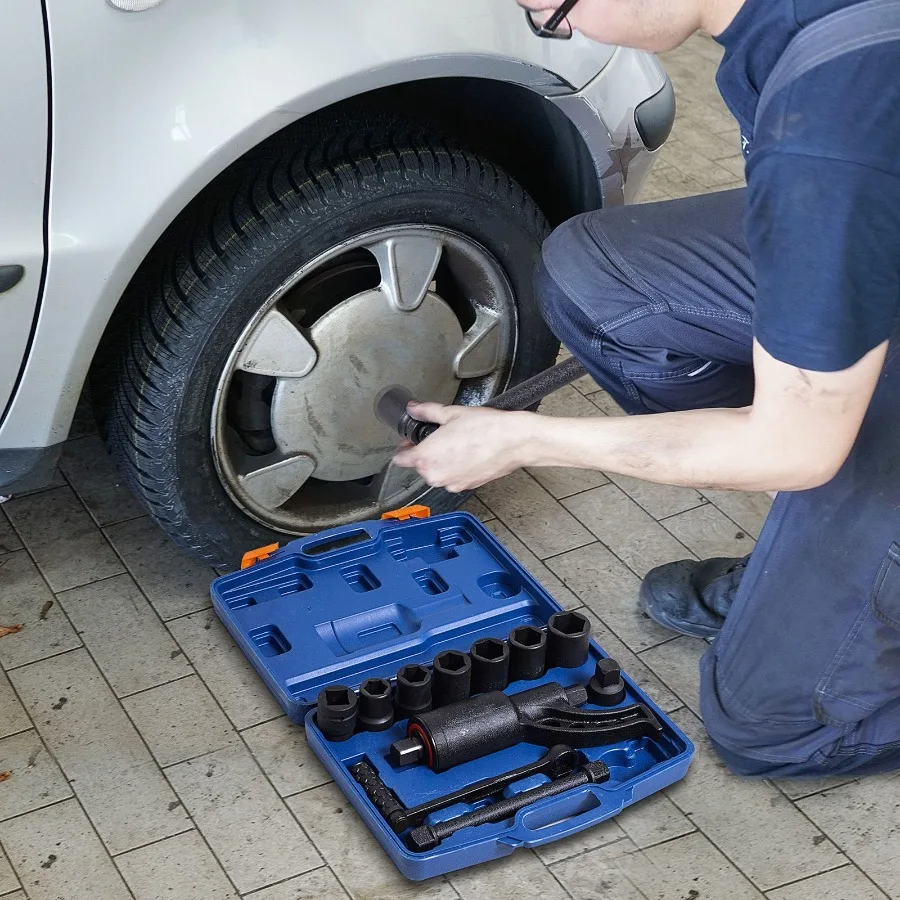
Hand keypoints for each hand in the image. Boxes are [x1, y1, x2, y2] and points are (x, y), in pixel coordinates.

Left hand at [392, 402, 537, 491]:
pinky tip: (468, 454)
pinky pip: (453, 478)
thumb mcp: (451, 413)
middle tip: (439, 438)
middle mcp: (436, 475)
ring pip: (437, 474)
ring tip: (457, 445)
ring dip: (441, 462)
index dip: (404, 448)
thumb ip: (427, 411)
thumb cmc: (485, 428)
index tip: (410, 442)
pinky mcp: (466, 487)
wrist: (513, 441)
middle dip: (426, 454)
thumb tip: (414, 408)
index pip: (400, 460)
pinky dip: (456, 469)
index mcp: (426, 458)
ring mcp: (451, 484)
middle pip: (420, 467)